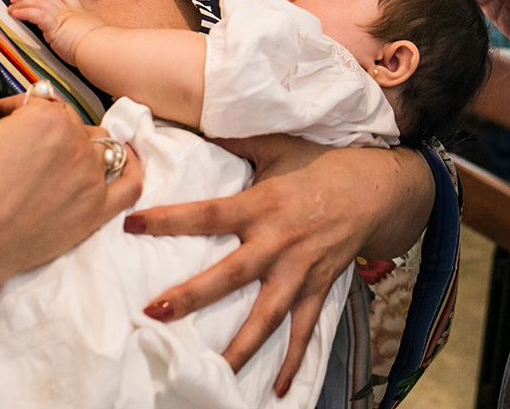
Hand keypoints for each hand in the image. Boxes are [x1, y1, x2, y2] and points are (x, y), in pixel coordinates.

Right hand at [0, 90, 142, 280]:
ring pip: (103, 148)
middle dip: (52, 132)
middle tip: (26, 153)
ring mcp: (92, 176)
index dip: (21, 113)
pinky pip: (131, 184)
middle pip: (74, 125)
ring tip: (63, 162)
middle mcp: (76, 141)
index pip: (43, 102)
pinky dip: (133, 170)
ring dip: (85, 149)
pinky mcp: (99, 209)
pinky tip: (127, 163)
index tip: (6, 126)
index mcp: (47, 117)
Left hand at [9, 0, 104, 65]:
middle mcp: (70, 11)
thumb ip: (87, 36)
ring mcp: (63, 16)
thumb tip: (90, 43)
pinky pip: (35, 14)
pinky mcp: (55, 24)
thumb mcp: (95, 37)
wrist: (105, 49)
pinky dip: (23, 12)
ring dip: (23, 3)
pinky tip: (15, 14)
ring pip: (39, 3)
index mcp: (80, 13)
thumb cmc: (103, 48)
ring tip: (11, 7)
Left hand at [124, 135, 431, 397]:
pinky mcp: (318, 288)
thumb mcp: (280, 146)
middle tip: (155, 311)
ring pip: (266, 315)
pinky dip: (293, 361)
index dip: (170, 220)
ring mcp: (300, 271)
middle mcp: (278, 242)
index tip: (131, 224)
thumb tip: (200, 126)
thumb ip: (239, 142)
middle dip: (193, 295)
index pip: (207, 214)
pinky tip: (280, 391)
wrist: (377, 188)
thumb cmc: (323, 164)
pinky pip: (304, 330)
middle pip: (230, 274)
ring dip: (239, 346)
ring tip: (211, 374)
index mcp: (262, 205)